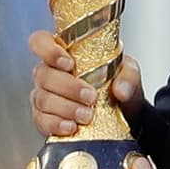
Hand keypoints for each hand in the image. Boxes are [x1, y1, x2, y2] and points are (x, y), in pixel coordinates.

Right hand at [28, 30, 145, 137]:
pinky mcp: (44, 118)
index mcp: (65, 53)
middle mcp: (50, 73)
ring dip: (66, 107)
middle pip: (43, 74)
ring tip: (87, 115)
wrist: (122, 115)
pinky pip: (42, 120)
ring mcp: (44, 95)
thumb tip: (120, 90)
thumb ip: (128, 76)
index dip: (48, 50)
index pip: (40, 42)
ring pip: (43, 98)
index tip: (69, 63)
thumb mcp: (129, 74)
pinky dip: (56, 124)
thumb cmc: (117, 86)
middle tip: (90, 96)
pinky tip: (71, 127)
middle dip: (67, 87)